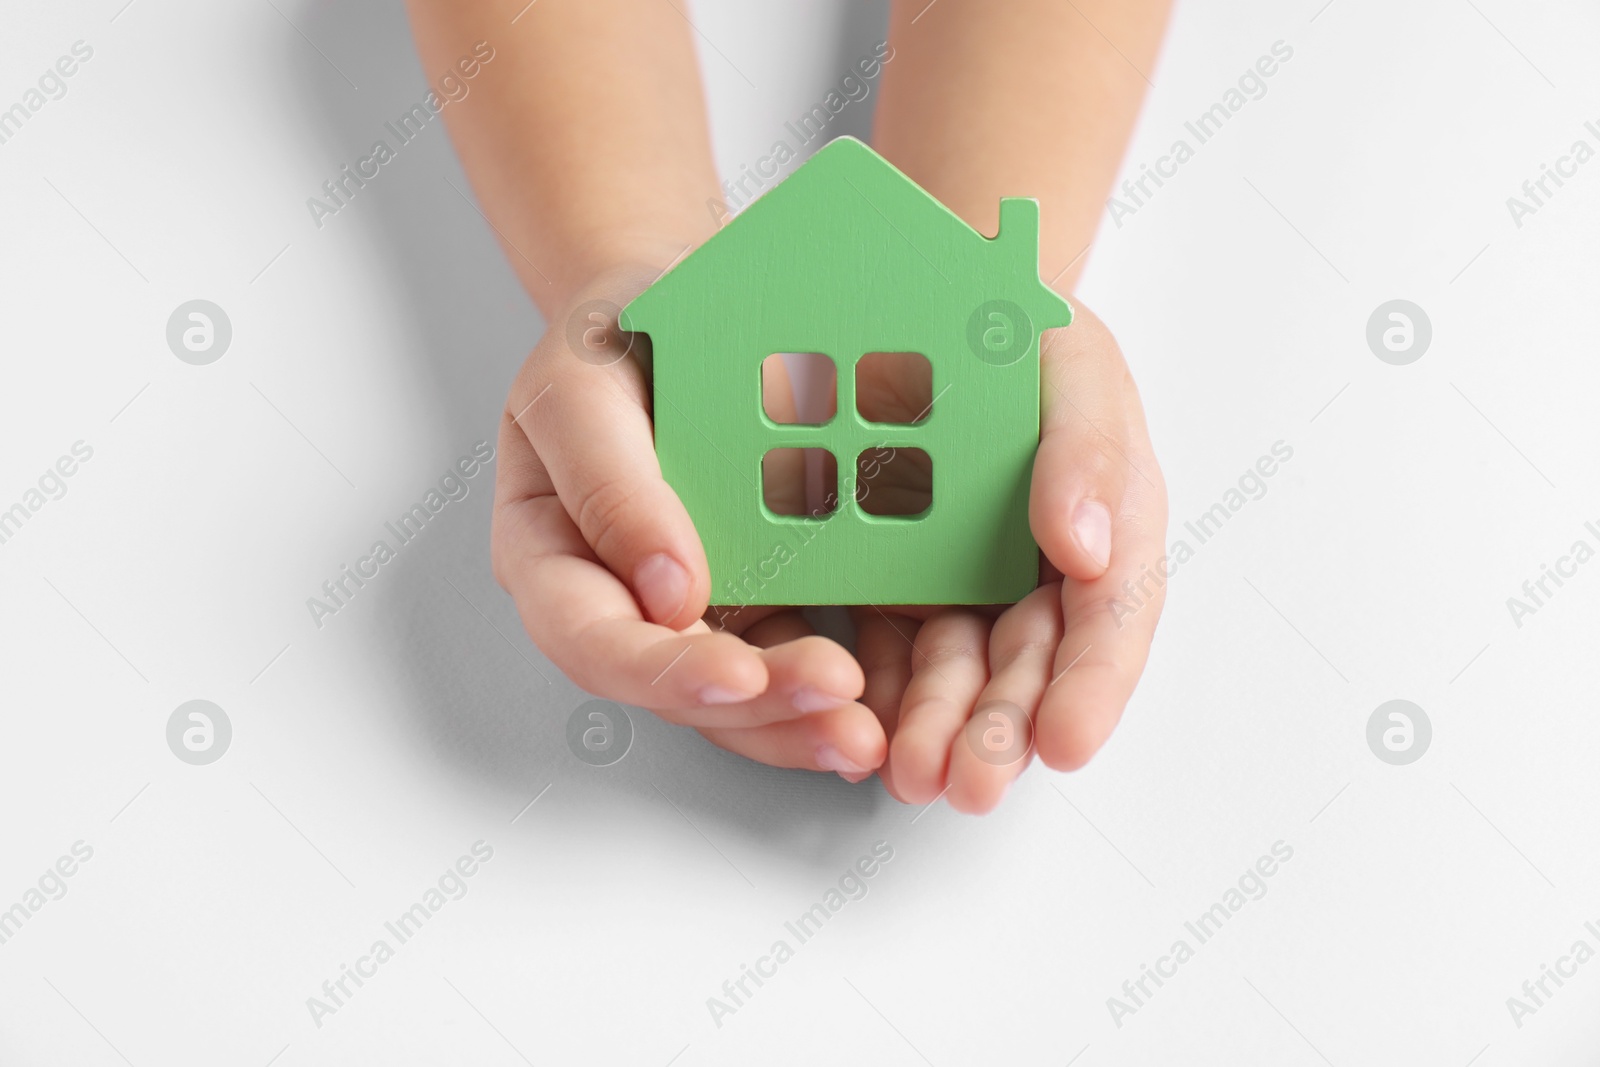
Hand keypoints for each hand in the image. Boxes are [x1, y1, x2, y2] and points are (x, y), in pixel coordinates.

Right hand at [491, 265, 887, 775]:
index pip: (595, 642)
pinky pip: (807, 658)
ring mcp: (702, 610)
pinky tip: (898, 701)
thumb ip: (608, 481)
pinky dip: (854, 686)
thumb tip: (667, 593)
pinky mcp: (772, 601)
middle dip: (760, 711)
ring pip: (748, 699)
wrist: (690, 300)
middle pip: (680, 691)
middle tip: (837, 701)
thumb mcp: (583, 381)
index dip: (663, 671)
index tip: (737, 674)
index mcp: (553, 558)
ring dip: (809, 721)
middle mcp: (623, 602)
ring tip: (870, 731)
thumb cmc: (615, 335)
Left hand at [854, 300, 1167, 812]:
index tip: (1067, 739)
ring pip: (955, 675)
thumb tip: (1086, 551)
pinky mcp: (897, 583)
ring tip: (911, 774)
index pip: (1111, 620)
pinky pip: (883, 647)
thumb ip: (1089, 452)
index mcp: (1106, 530)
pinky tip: (854, 726)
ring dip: (937, 731)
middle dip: (1003, 734)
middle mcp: (1040, 574)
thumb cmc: (1027, 337)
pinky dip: (873, 691)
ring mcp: (965, 584)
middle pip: (1029, 668)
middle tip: (973, 785)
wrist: (937, 305)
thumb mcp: (1077, 369)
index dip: (1092, 685)